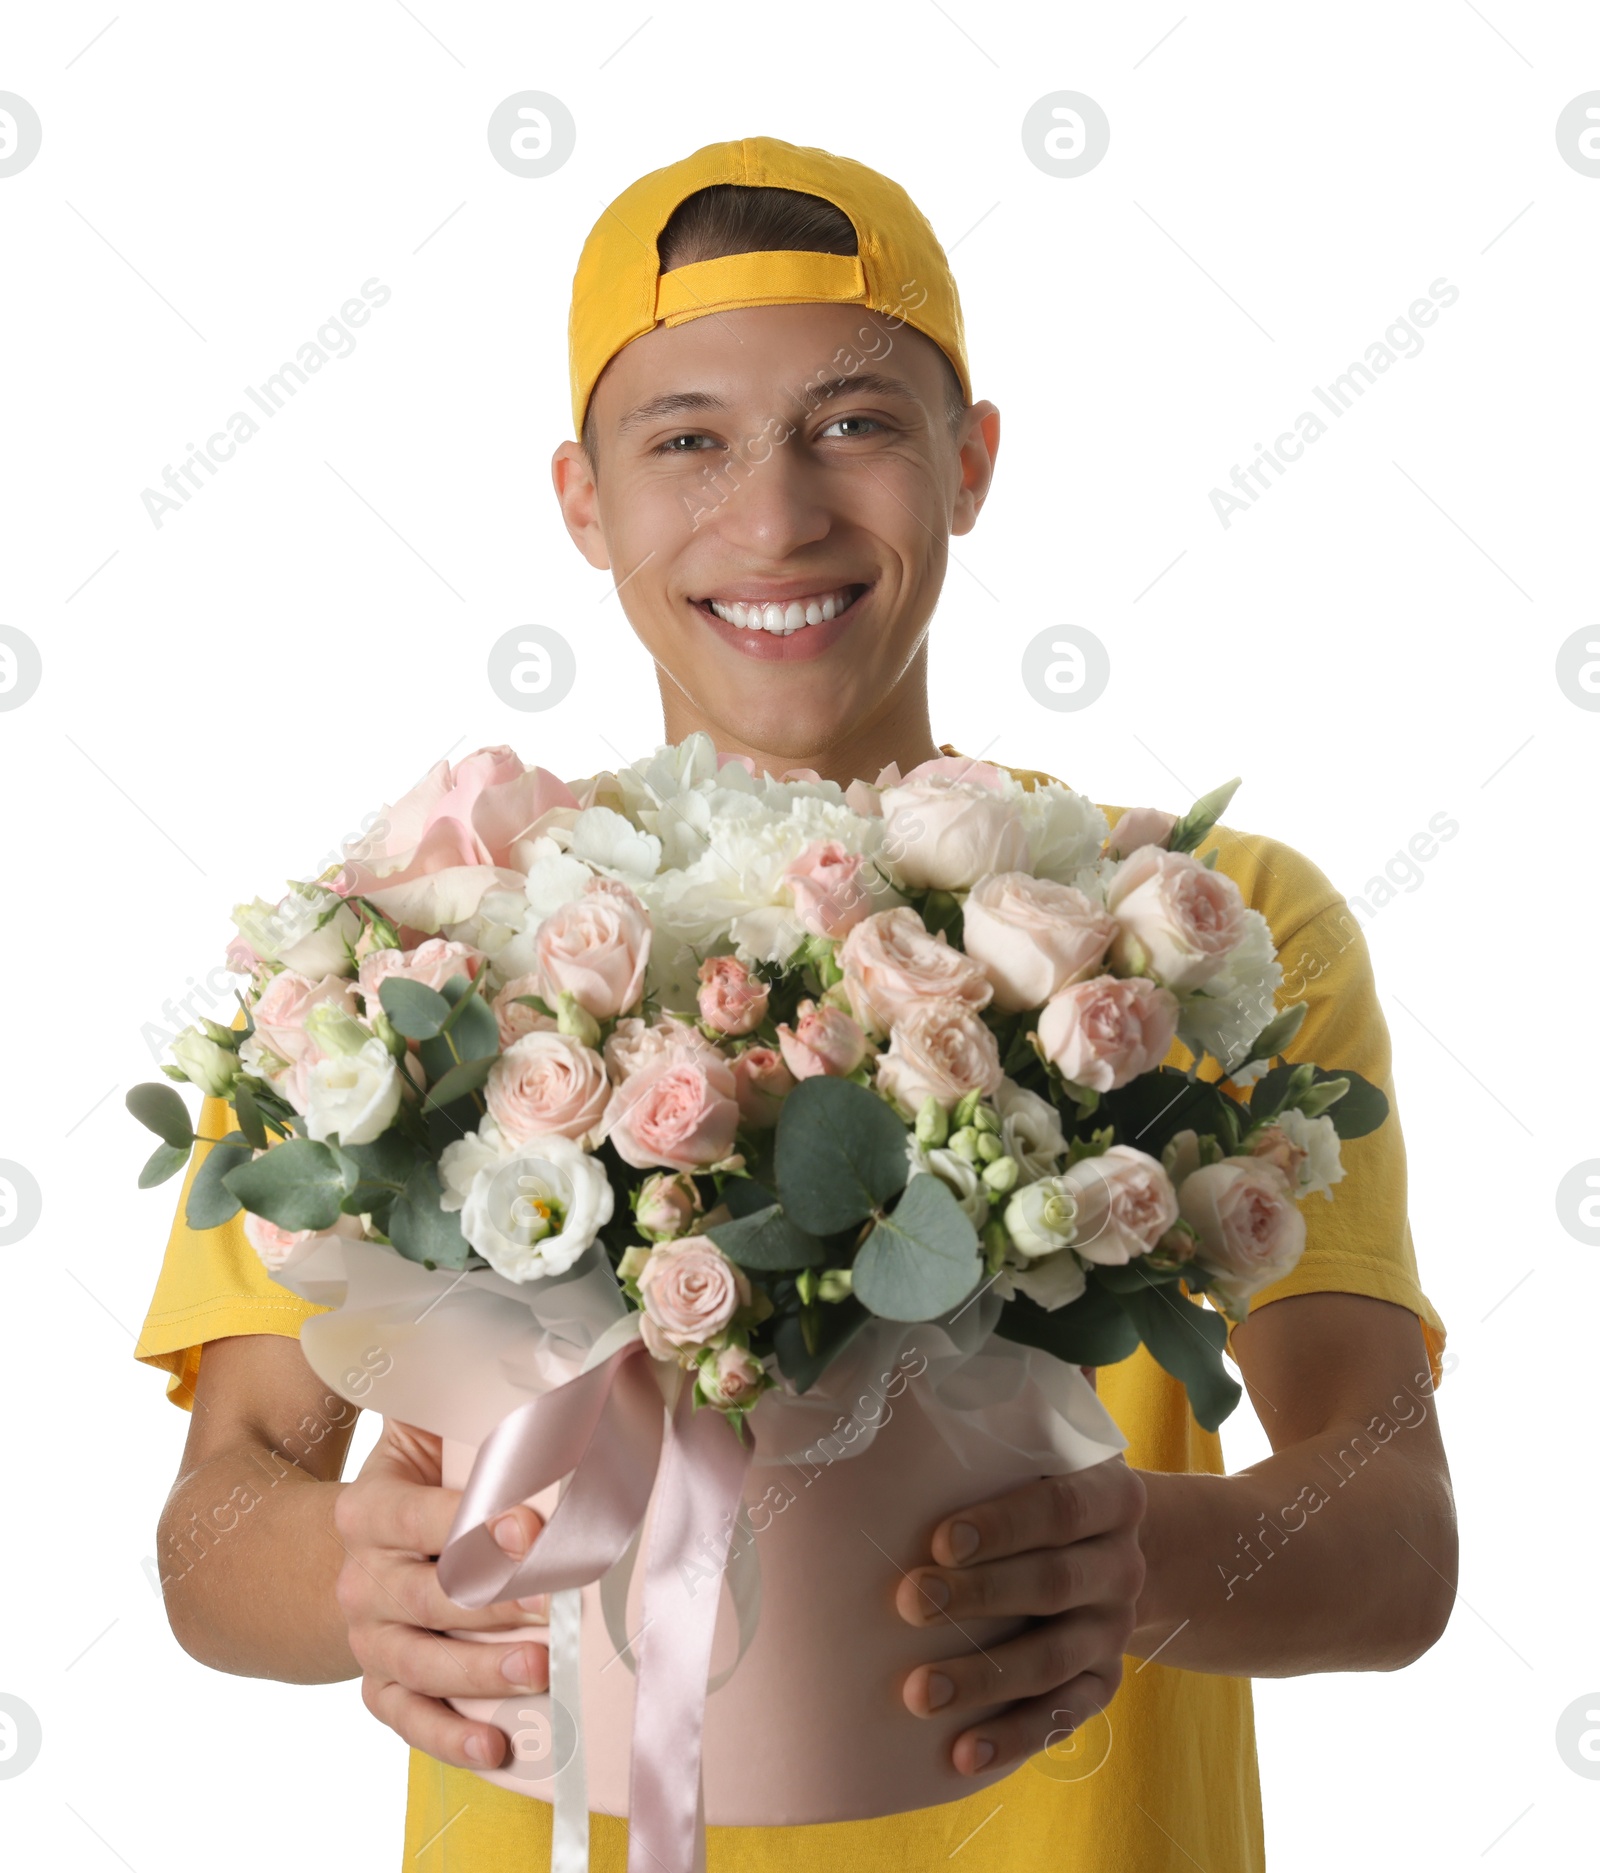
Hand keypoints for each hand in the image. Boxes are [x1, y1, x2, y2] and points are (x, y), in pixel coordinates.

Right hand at [332, 1417, 549, 1769]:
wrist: (346, 1553)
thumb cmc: (417, 1484)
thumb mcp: (421, 1436)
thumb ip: (462, 1404)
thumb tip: (554, 1367)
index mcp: (369, 1508)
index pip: (422, 1517)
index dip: (476, 1522)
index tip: (534, 1525)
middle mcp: (361, 1579)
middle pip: (428, 1596)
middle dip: (496, 1600)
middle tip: (559, 1601)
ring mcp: (367, 1640)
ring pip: (421, 1664)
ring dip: (484, 1672)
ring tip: (543, 1670)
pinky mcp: (380, 1687)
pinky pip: (407, 1721)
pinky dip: (450, 1739)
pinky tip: (498, 1747)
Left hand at [895, 1455, 1146, 1774]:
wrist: (1106, 1546)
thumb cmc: (1037, 1494)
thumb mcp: (1034, 1462)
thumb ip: (986, 1461)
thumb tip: (884, 1471)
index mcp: (1112, 1497)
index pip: (1061, 1508)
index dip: (1003, 1526)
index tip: (940, 1541)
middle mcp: (1122, 1565)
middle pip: (1054, 1583)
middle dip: (980, 1596)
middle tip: (910, 1603)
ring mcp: (1115, 1629)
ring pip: (1052, 1659)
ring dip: (984, 1678)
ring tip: (918, 1692)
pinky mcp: (1103, 1682)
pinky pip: (1062, 1716)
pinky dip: (1012, 1737)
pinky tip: (962, 1752)